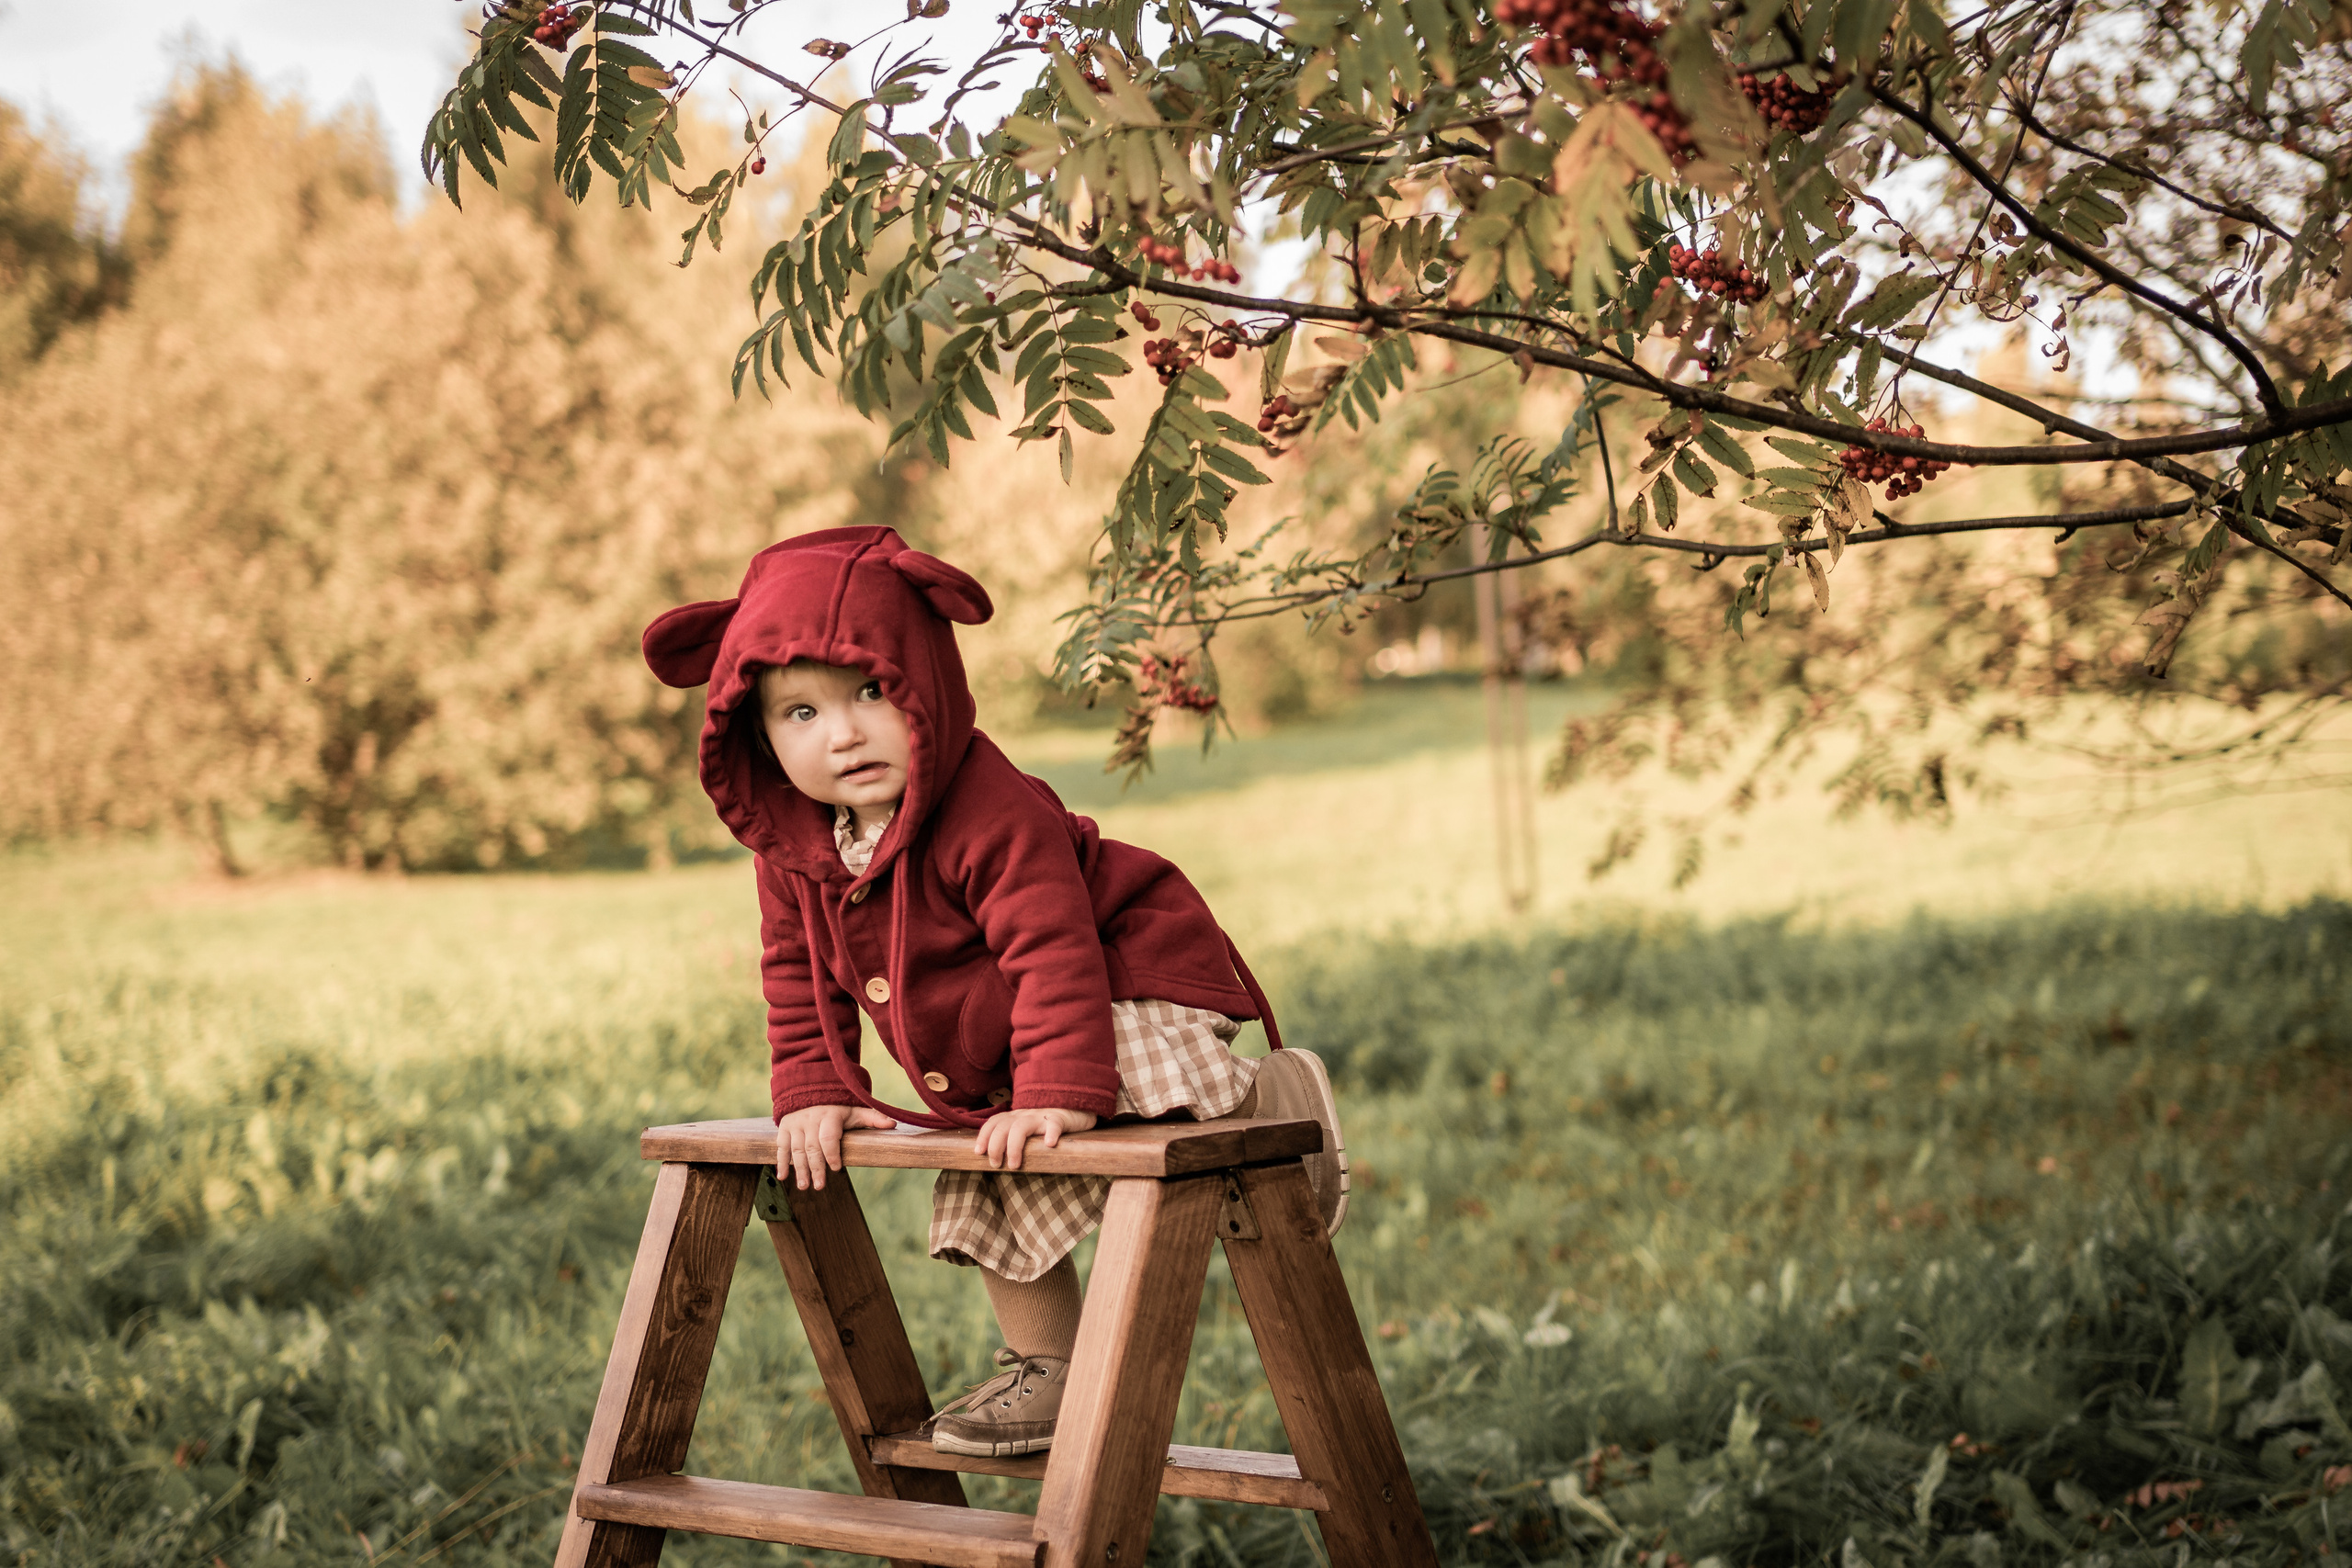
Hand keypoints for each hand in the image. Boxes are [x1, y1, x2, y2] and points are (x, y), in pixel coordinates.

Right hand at [775, 1104, 894, 1190]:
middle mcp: (810, 1119)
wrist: (811, 1091)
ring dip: (799, 1169)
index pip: (829, 1137)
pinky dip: (782, 1162)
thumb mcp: (855, 1110)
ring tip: (804, 1186)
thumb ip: (873, 1118)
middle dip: (815, 1168)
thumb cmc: (838, 1108)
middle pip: (812, 1147)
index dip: (832, 1153)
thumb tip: (893, 1124)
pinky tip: (783, 1177)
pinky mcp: (785, 1128)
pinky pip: (782, 1146)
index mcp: (829, 1116)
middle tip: (819, 1186)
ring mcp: (796, 1124)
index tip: (836, 1168)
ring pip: (797, 1149)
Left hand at [973, 1106, 1097, 1170]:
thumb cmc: (1048, 1124)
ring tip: (1014, 1165)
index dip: (983, 1136)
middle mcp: (1025, 1114)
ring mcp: (1041, 1116)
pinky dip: (1051, 1133)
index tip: (978, 1152)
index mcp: (1015, 1117)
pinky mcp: (1060, 1118)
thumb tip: (996, 1159)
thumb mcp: (1027, 1127)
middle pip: (1003, 1126)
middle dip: (995, 1146)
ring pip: (1022, 1127)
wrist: (1076, 1107)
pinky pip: (1054, 1124)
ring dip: (1014, 1146)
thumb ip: (1013, 1137)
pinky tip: (1049, 1145)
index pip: (993, 1122)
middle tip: (996, 1165)